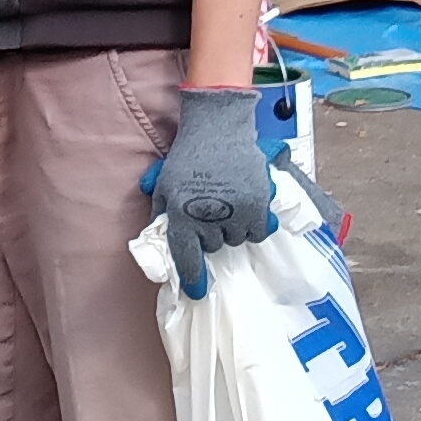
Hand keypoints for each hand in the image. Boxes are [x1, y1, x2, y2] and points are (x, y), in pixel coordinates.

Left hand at [149, 86, 270, 294]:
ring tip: (228, 203)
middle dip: (211, 235)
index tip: (197, 291)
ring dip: (233, 228)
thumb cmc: (188, 156)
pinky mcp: (258, 206)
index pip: (187, 257)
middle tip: (210, 211)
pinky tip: (246, 206)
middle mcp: (209, 218)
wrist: (219, 128)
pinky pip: (259, 231)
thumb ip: (161, 214)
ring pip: (238, 240)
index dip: (193, 278)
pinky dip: (254, 224)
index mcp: (182, 214)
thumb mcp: (164, 184)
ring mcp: (236, 213)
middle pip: (215, 247)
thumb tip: (160, 239)